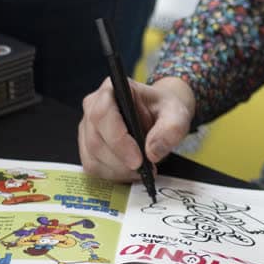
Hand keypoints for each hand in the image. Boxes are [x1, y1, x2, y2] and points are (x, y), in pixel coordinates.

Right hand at [78, 77, 194, 181]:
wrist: (161, 115)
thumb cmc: (164, 109)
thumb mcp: (176, 114)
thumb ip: (170, 129)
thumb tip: (152, 153)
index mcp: (112, 89)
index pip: (103, 114)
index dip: (118, 140)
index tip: (137, 159)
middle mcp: (93, 106)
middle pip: (95, 140)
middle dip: (121, 161)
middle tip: (145, 169)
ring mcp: (87, 127)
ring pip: (92, 157)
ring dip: (118, 170)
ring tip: (142, 170)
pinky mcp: (87, 146)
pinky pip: (93, 167)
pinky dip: (113, 174)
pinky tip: (131, 172)